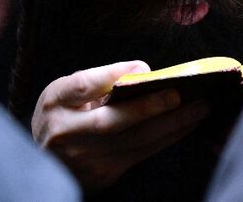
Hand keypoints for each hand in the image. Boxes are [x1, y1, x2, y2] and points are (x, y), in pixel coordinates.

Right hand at [32, 61, 209, 190]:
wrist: (43, 161)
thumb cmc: (62, 116)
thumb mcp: (67, 92)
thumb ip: (99, 79)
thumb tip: (142, 70)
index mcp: (55, 103)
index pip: (82, 86)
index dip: (112, 75)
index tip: (144, 68)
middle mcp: (66, 134)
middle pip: (112, 122)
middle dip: (150, 108)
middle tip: (181, 95)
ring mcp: (85, 159)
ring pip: (134, 143)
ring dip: (171, 126)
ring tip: (199, 108)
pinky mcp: (104, 175)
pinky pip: (141, 155)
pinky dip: (166, 139)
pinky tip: (186, 126)